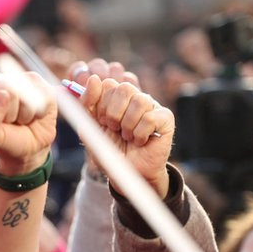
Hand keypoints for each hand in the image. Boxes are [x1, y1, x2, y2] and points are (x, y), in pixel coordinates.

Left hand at [0, 71, 56, 174]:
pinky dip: (38, 113)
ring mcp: (17, 78)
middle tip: (8, 122)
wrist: (30, 146)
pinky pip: (42, 96)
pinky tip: (33, 115)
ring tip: (20, 119)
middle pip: (5, 88)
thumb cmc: (6, 140)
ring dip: (24, 114)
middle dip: (9, 113)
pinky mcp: (37, 81)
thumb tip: (3, 94)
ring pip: (24, 93)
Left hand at [67, 59, 140, 177]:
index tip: (101, 121)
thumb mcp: (90, 129)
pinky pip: (150, 117)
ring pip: (139, 101)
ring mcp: (151, 106)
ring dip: (127, 125)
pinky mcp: (165, 117)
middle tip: (114, 129)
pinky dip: (140, 134)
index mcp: (115, 98)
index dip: (101, 104)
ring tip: (127, 137)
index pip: (107, 84)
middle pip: (124, 88)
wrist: (126, 172)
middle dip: (113, 113)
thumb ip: (87, 105)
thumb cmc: (109, 150)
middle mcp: (134, 98)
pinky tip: (140, 141)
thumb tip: (93, 78)